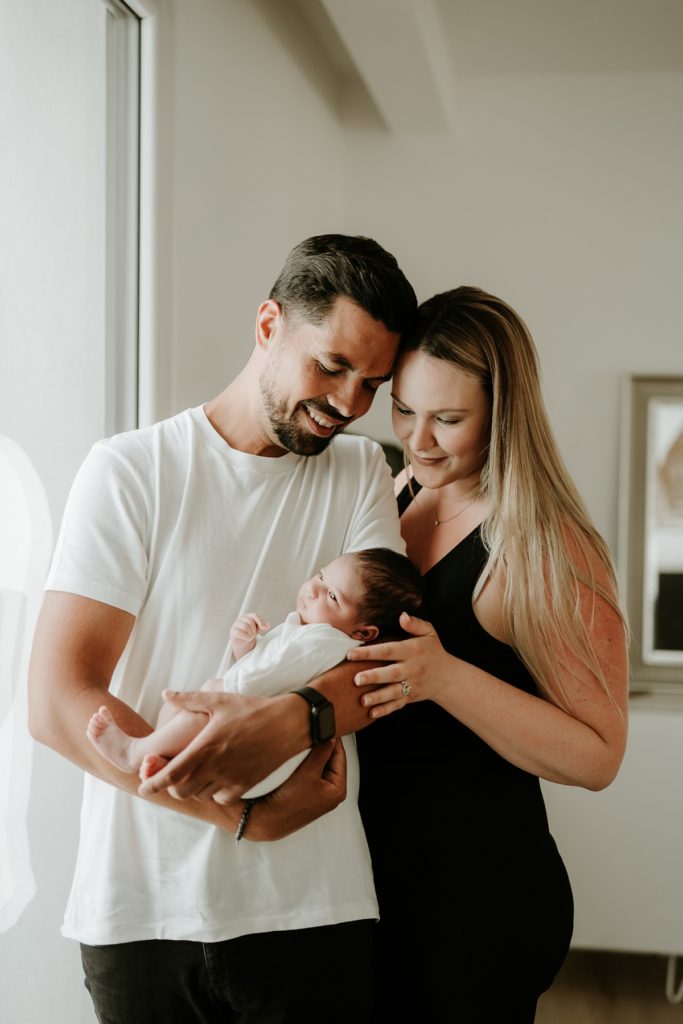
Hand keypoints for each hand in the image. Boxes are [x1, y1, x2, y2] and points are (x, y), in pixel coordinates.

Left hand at [138, 690, 306, 802]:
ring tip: (196, 773)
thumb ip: (189, 699)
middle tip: (173, 774)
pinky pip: (221, 799)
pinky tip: (217, 778)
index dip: (153, 784)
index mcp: (204, 747)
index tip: (143, 787)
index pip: (170, 774)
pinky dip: (214, 792)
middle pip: (181, 791)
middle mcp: (215, 767)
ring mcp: (231, 779)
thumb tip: (165, 693)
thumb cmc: (252, 709)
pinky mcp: (246, 785)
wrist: (289, 723)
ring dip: (194, 788)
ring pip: (201, 796)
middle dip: (173, 786)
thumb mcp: (219, 699)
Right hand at [229, 739, 347, 840]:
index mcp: (338, 789)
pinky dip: (304, 763)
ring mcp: (318, 794)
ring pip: (318, 764)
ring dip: (311, 754)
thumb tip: (330, 735)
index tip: (323, 724)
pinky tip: (295, 756)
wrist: (265, 819)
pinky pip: (309, 771)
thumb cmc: (288, 801)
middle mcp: (331, 793)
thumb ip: (322, 751)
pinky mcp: (306, 794)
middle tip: (311, 732)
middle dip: (320, 746)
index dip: (331, 737)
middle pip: (329, 759)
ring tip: (302, 743)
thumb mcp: (308, 771)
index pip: (340, 754)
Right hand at [230, 612, 269, 659]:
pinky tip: (247, 639)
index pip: (255, 615)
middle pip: (250, 621)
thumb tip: (267, 625)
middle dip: (254, 629)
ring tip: (250, 636)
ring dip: (250, 634)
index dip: (260, 621)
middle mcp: (241, 619)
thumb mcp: (258, 629)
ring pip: (246, 627)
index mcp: (248, 616)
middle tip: (254, 634)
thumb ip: (263, 626)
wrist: (242, 643)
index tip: (264, 628)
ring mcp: (236, 624)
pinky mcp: (233, 631)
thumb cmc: (250, 634)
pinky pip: (240, 633)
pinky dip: (246, 637)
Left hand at [347, 612, 451, 718]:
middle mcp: (412, 668)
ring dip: (378, 697)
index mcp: (413, 651)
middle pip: (391, 673)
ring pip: (393, 692)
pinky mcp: (410, 697)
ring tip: (362, 700)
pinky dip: (385, 710)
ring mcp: (411, 685)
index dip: (370, 652)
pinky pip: (397, 704)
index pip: (389, 650)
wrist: (448, 677)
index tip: (351, 653)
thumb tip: (402, 616)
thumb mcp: (429, 633)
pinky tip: (372, 714)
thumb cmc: (433, 651)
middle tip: (356, 679)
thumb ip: (415, 624)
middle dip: (373, 677)